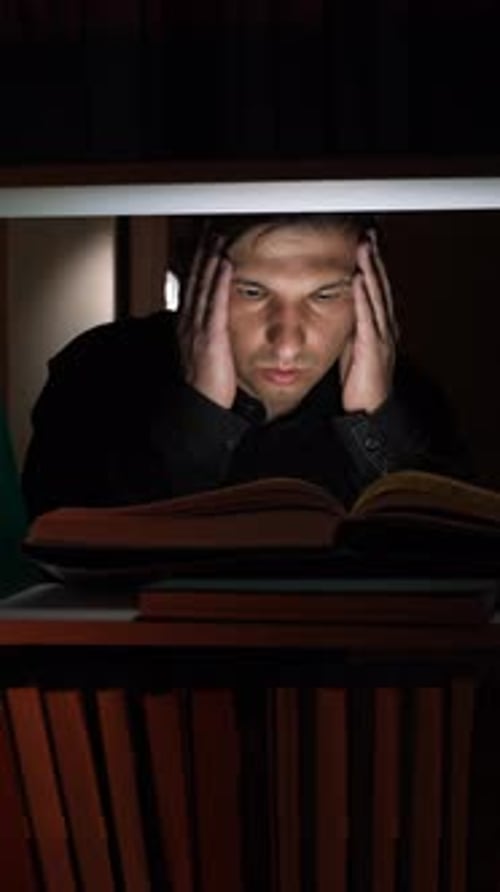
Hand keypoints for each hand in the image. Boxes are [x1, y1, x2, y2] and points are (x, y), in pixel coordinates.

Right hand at [176, 235, 236, 408]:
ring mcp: (198, 328)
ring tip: (218, 235)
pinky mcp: (210, 337)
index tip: (206, 241)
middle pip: (195, 278)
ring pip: (203, 285)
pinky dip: (219, 281)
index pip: (193, 285)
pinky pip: (215, 303)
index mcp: (188, 325)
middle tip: (210, 227)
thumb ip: (209, 332)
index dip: (198, 261)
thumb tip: (217, 320)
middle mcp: (190, 322)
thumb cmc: (207, 383)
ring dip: (210, 258)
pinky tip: (225, 263)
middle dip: (202, 251)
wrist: (201, 405)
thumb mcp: (206, 352)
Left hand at [339, 233, 397, 413]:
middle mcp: (384, 328)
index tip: (366, 246)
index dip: (373, 267)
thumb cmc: (361, 383)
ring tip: (363, 248)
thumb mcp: (354, 350)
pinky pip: (367, 317)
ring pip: (375, 296)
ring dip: (370, 270)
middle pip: (380, 287)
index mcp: (380, 328)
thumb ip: (351, 329)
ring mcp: (381, 336)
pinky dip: (362, 296)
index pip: (377, 291)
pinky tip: (358, 278)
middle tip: (367, 236)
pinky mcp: (372, 347)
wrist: (370, 411)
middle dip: (374, 260)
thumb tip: (340, 311)